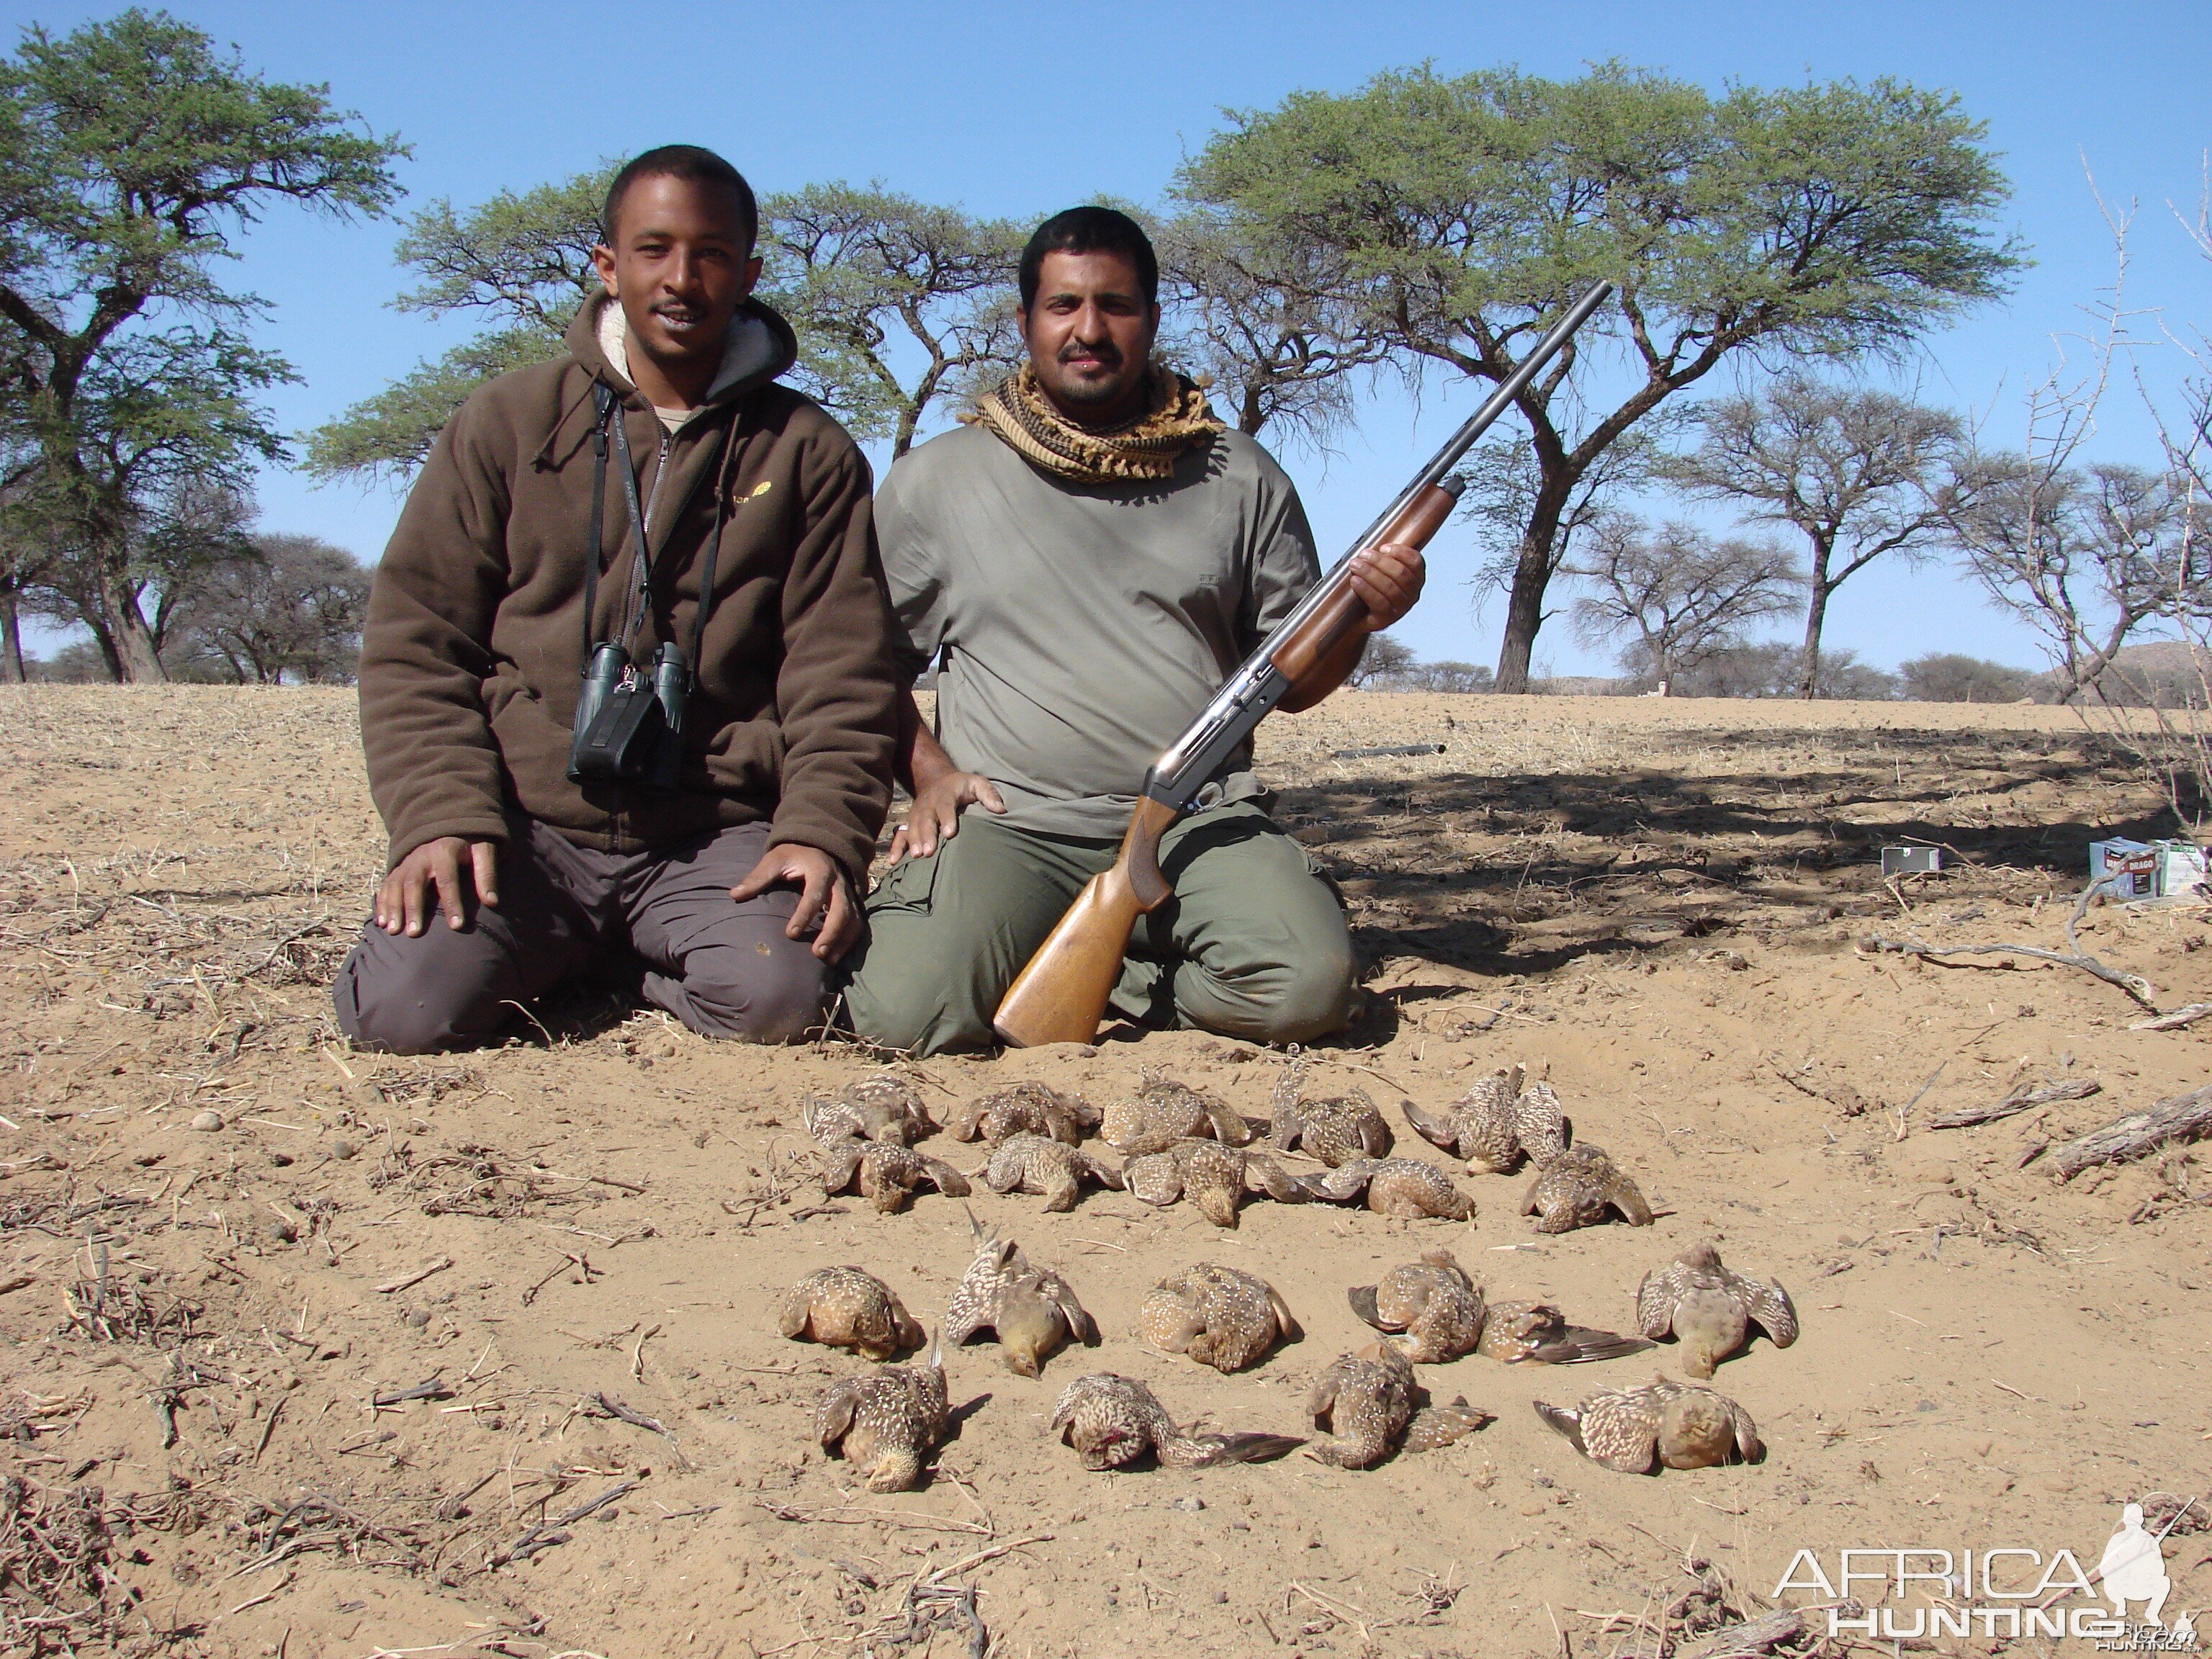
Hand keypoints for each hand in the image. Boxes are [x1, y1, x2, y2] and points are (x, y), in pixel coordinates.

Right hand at [376, 837, 499, 936]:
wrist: (449, 826)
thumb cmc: (470, 844)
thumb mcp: (484, 851)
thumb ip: (487, 873)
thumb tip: (492, 902)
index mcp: (445, 851)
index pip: (448, 880)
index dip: (452, 903)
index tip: (457, 926)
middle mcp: (421, 856)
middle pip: (414, 883)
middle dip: (413, 909)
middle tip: (415, 934)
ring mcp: (407, 862)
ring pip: (396, 885)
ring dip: (393, 908)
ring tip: (393, 931)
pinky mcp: (398, 868)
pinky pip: (386, 886)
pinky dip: (382, 903)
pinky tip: (381, 922)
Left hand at [732, 842, 859, 962]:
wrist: (817, 845)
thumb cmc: (793, 855)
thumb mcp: (775, 859)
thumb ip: (758, 877)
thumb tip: (735, 894)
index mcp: (820, 870)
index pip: (814, 895)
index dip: (804, 915)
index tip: (790, 934)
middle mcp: (838, 882)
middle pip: (842, 910)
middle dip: (831, 933)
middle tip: (817, 953)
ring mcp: (848, 893)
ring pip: (854, 919)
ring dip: (843, 941)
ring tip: (829, 960)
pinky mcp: (852, 902)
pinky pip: (858, 923)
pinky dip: (849, 940)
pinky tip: (836, 956)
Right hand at [886, 770, 1005, 863]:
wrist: (937, 779)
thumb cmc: (962, 786)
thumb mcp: (977, 783)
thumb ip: (989, 794)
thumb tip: (1001, 810)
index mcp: (946, 794)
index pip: (945, 805)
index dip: (947, 818)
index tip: (950, 833)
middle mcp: (929, 804)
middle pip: (926, 819)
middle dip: (927, 835)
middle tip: (929, 852)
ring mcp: (917, 814)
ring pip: (912, 828)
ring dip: (913, 842)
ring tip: (917, 856)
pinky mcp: (910, 822)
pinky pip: (900, 834)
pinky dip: (896, 847)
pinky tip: (894, 861)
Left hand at [1349, 541, 1425, 630]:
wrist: (1356, 618)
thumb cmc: (1369, 590)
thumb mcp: (1379, 571)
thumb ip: (1382, 558)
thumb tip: (1372, 545)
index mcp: (1415, 579)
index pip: (1416, 562)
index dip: (1400, 552)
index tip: (1383, 547)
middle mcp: (1412, 594)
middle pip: (1401, 574)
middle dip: (1380, 561)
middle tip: (1363, 555)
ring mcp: (1401, 608)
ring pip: (1389, 587)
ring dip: (1370, 573)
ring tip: (1355, 565)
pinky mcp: (1387, 619)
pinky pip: (1379, 602)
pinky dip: (1366, 589)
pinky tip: (1355, 581)